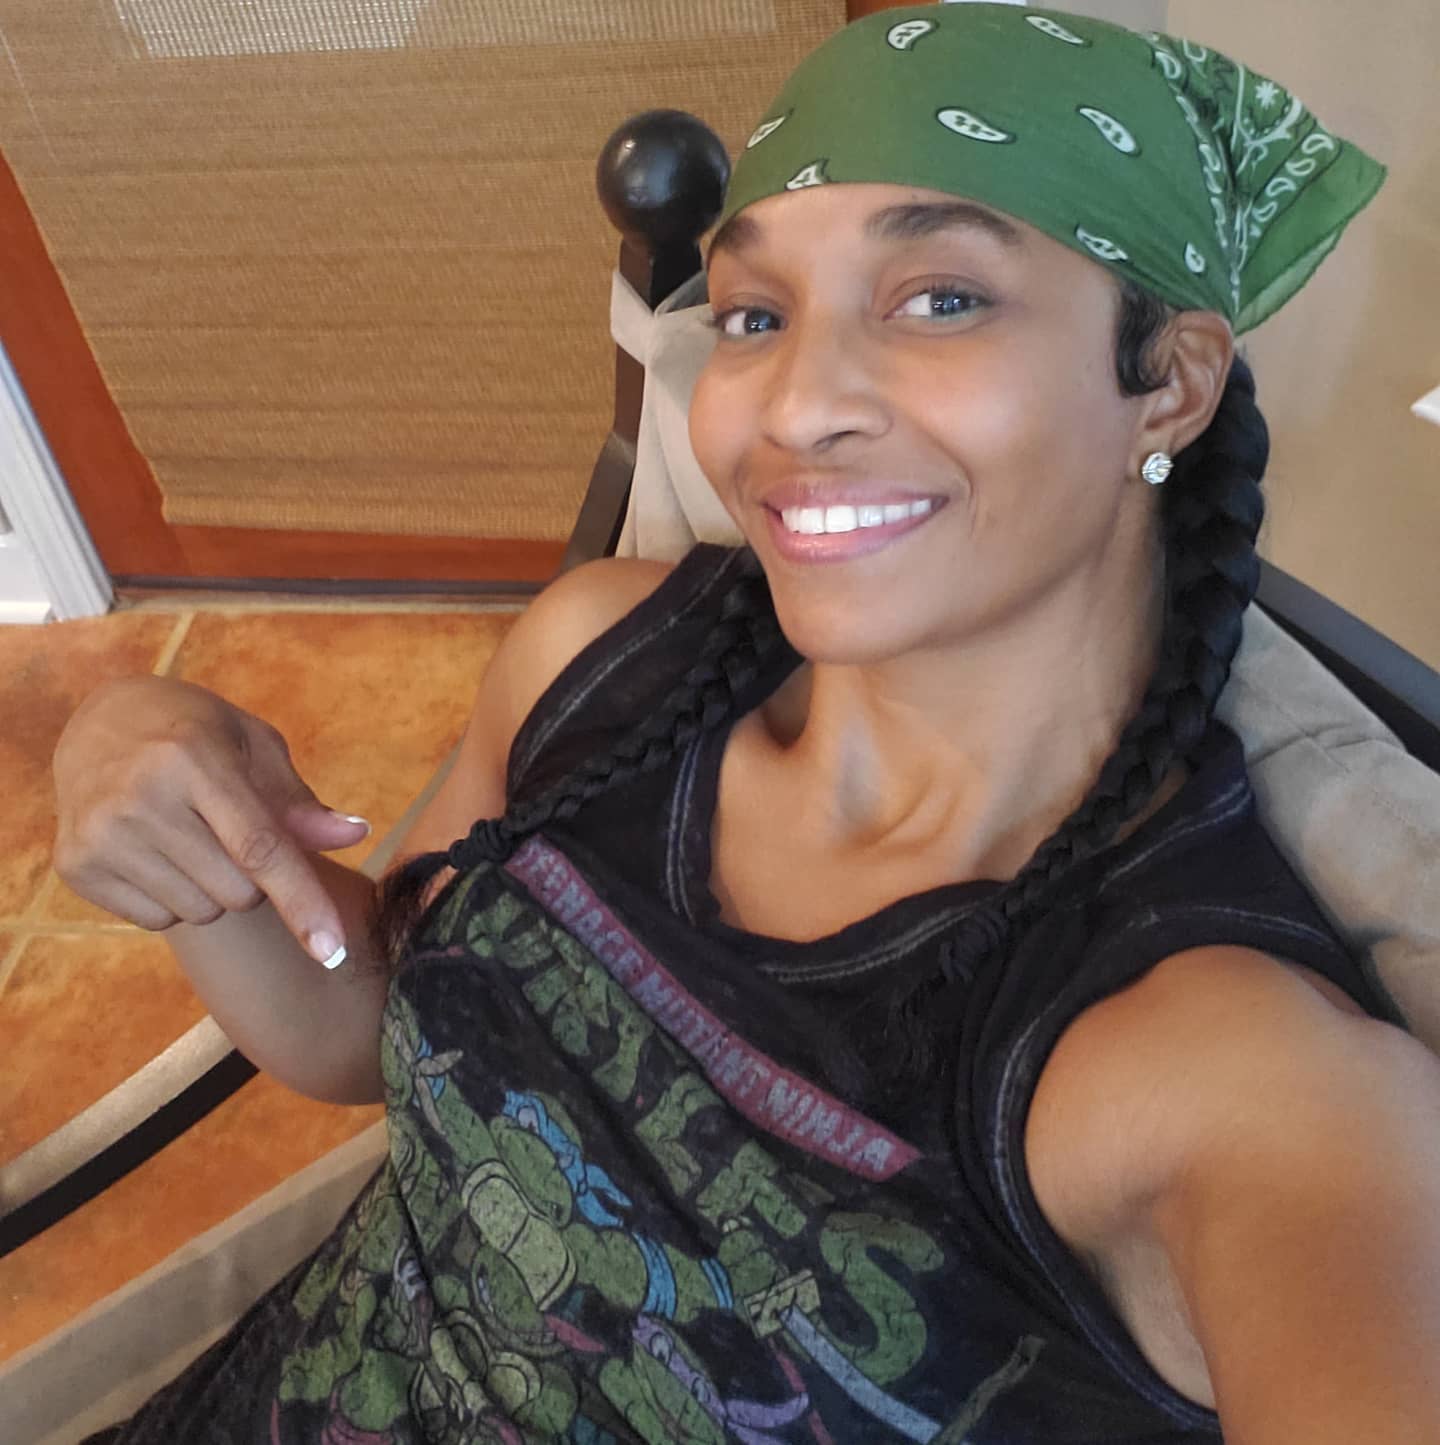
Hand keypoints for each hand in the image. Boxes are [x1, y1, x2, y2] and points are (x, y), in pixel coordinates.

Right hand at [53, 677, 370, 965]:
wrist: (100, 723)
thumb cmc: (196, 734)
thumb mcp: (254, 747)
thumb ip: (299, 802)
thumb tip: (355, 834)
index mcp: (192, 758)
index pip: (260, 848)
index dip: (302, 901)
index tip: (333, 952)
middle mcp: (139, 797)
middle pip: (238, 892)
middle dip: (254, 877)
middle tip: (228, 829)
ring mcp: (100, 835)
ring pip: (202, 913)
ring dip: (214, 889)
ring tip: (189, 835)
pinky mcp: (75, 866)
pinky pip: (159, 921)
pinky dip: (173, 898)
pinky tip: (155, 851)